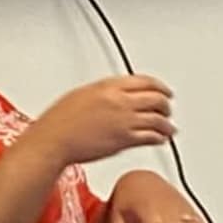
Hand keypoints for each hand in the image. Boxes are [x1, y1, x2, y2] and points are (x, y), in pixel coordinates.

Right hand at [32, 71, 174, 172]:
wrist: (54, 141)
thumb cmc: (60, 121)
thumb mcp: (82, 94)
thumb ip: (105, 92)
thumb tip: (116, 95)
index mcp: (109, 86)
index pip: (145, 81)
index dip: (160, 86)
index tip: (164, 90)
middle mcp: (120, 101)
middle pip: (156, 98)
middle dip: (166, 105)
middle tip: (167, 109)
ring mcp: (124, 121)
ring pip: (158, 119)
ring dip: (166, 124)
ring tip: (168, 128)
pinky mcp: (124, 140)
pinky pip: (151, 137)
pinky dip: (160, 138)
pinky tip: (160, 139)